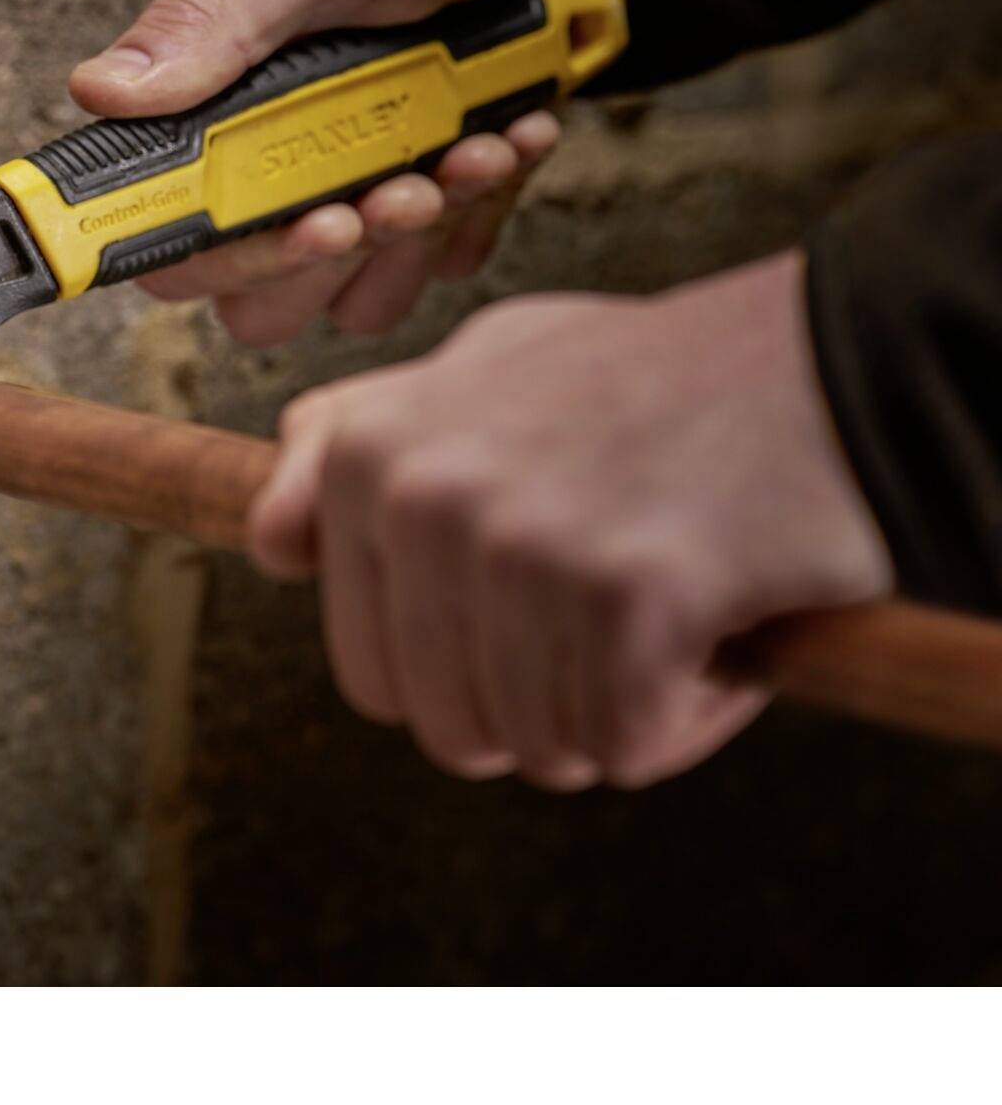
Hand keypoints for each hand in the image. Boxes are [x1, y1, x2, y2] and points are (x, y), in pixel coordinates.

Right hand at [69, 0, 625, 339]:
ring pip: (363, 298)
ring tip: (474, 144)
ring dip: (430, 231)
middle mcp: (273, 169)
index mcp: (216, 114)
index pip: (176, 250)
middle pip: (266, 302)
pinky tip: (508, 129)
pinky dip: (488, 207)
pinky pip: (446, 264)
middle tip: (408, 184)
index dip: (235, 260)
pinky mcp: (435, 205)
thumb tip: (100, 91)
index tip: (316, 222)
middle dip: (349, 254)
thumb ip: (213, 21)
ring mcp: (355, 192)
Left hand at [246, 252, 894, 788]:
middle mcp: (421, 498)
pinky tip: (720, 617)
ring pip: (541, 748)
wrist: (831, 355)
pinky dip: (688, 714)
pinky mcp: (625, 598)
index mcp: (370, 457)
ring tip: (669, 595)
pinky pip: (626, 749)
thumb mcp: (481, 369)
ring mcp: (518, 546)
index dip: (465, 667)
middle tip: (613, 610)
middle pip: (447, 727)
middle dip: (537, 702)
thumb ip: (363, 445)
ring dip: (620, 703)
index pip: (371, 673)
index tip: (532, 608)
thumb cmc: (648, 378)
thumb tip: (273, 540)